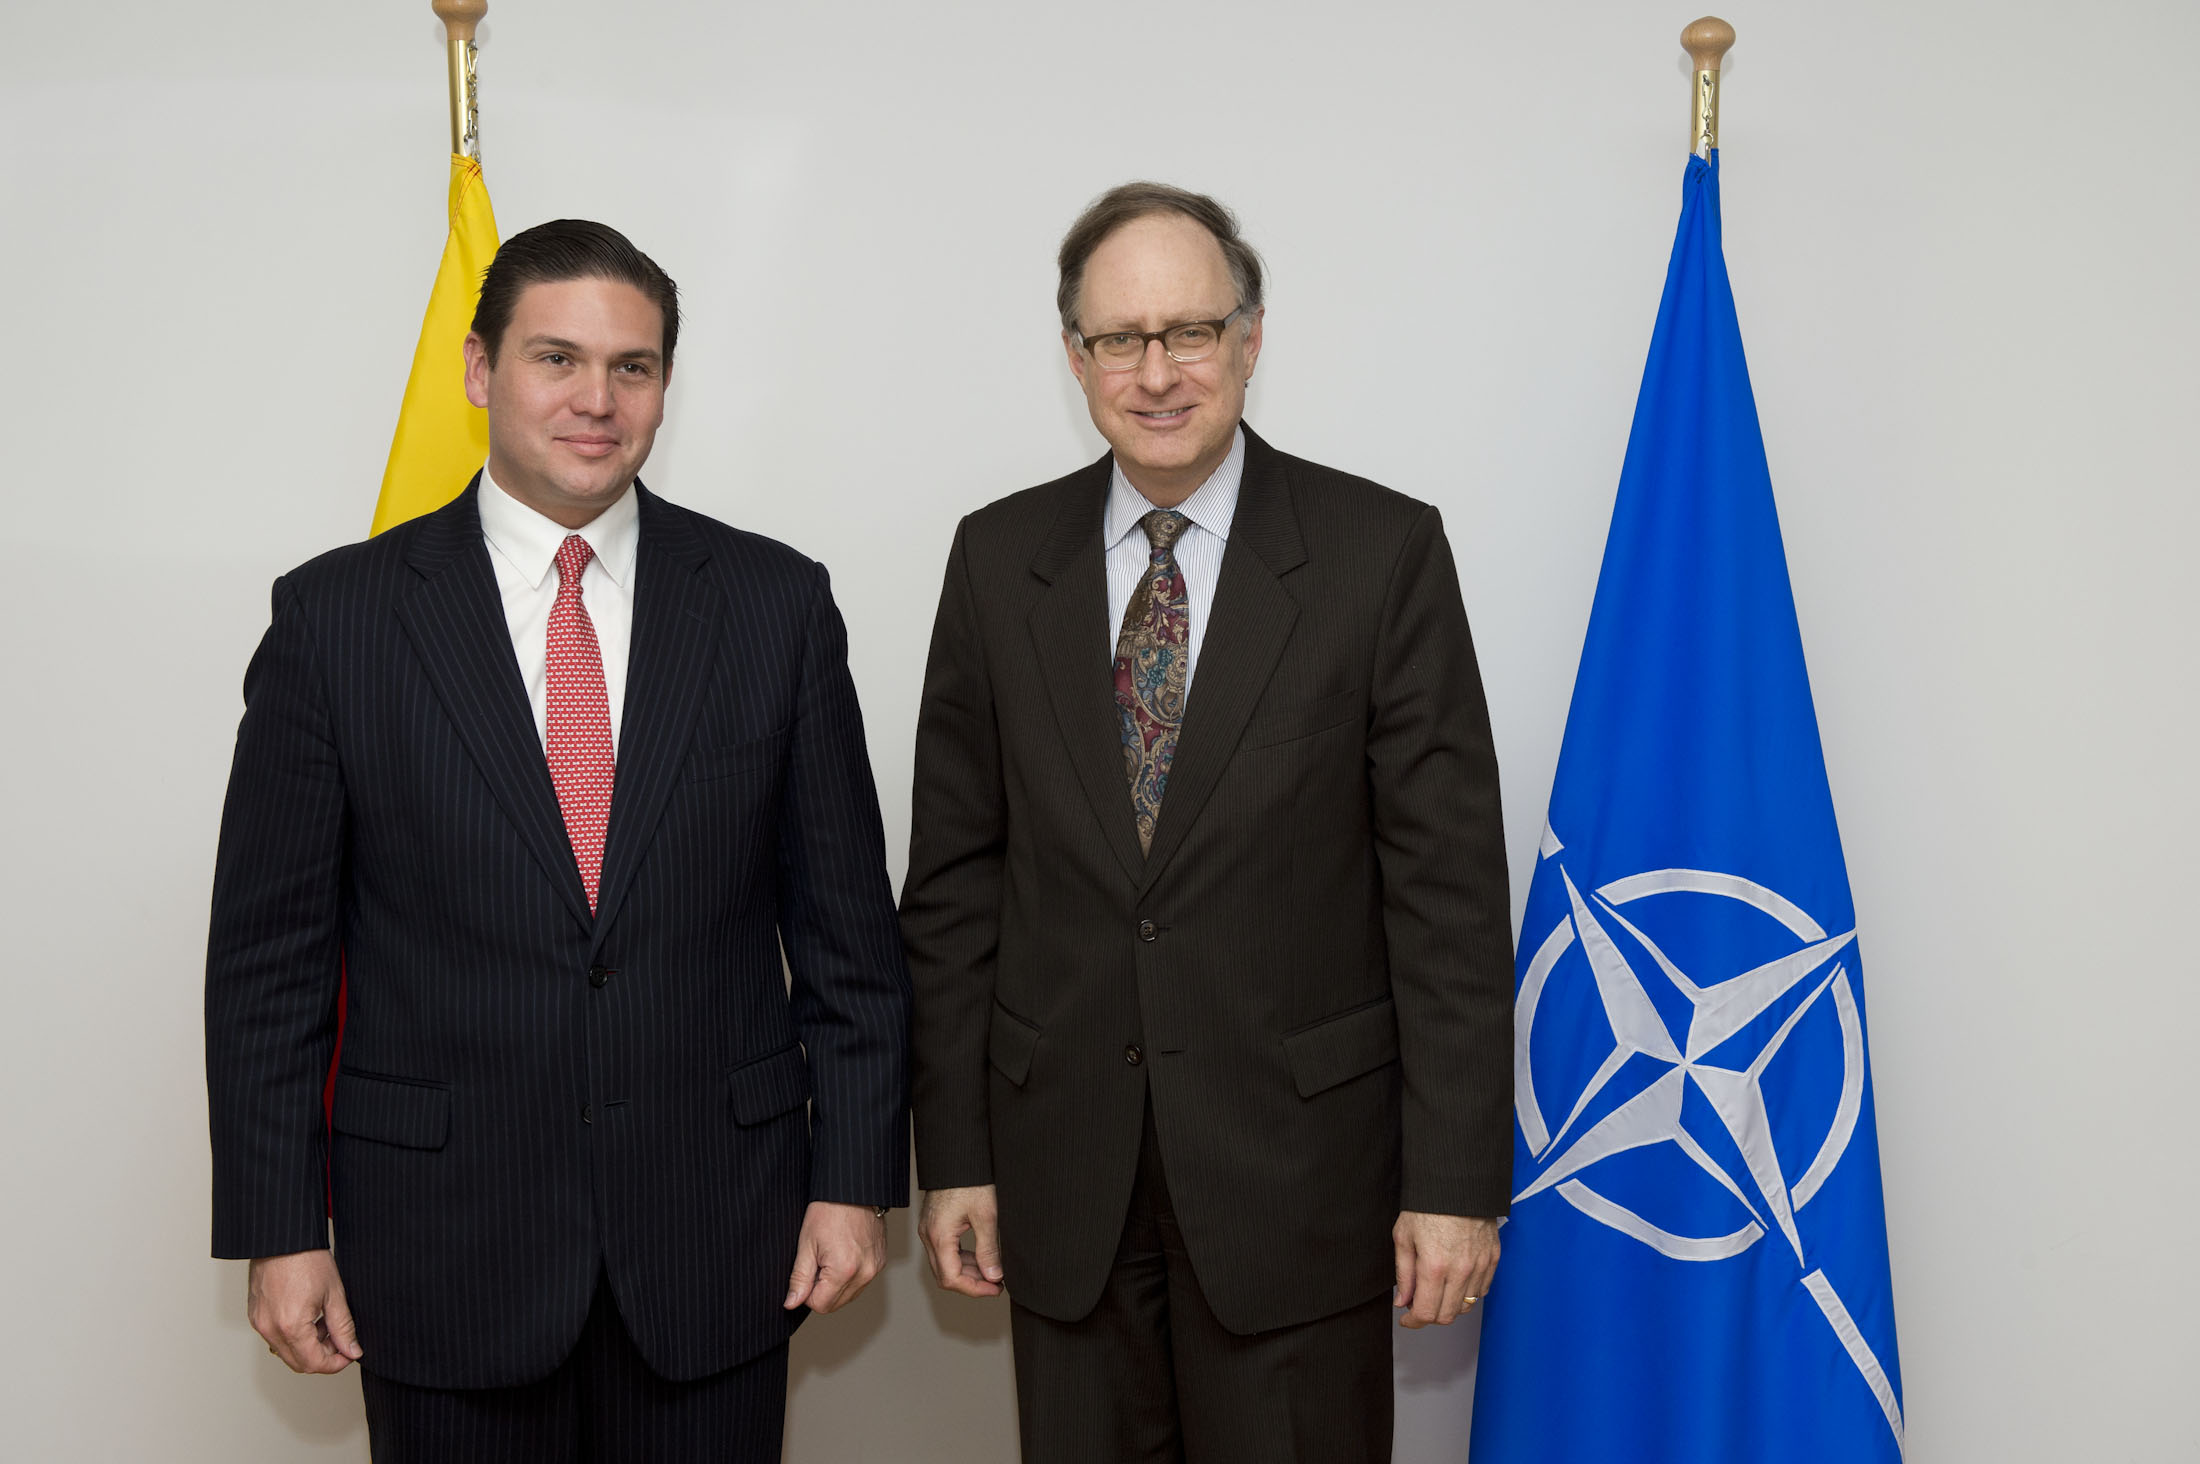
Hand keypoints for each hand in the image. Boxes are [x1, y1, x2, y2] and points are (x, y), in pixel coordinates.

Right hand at [247, 1250, 362, 1373]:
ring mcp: (259, 1324)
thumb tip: (352, 1350)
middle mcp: (270, 1329)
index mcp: (291, 1327)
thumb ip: (344, 1327)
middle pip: (298, 1363)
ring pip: (286, 1352)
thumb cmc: (306, 1258)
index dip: (336, 1363)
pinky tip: (308, 1317)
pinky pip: (275, 1338)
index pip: (314, 1364)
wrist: (282, 1238)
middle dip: (323, 1356)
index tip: (349, 1354)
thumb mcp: (334, 1294)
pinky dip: (293, 1336)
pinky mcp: (255, 1316)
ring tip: (325, 1322)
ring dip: (308, 1347)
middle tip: (340, 1338)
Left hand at [784, 1202, 887, 1313]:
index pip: (821, 1305)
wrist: (852, 1190)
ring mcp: (875, 1268)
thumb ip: (799, 1279)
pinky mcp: (880, 1262)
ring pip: (849, 1295)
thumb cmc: (829, 1211)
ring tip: (832, 1256)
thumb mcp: (806, 1244)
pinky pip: (861, 1282)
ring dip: (837, 1284)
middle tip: (819, 1261)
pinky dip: (850, 1275)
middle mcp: (864, 1273)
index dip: (808, 1293)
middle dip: (823, 1289)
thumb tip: (791, 1303)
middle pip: (836, 1304)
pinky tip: (844, 1254)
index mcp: (844, 1270)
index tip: (808, 1271)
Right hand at [919, 1185, 1003, 1296]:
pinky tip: (980, 1257)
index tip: (995, 1289)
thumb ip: (989, 1249)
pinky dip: (962, 1259)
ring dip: (967, 1272)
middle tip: (996, 1284)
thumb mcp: (986, 1216)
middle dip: (972, 1283)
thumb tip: (994, 1276)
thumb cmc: (970, 1180)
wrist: (957, 1157)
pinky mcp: (933, 1224)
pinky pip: (944, 1251)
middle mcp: (928, 1236)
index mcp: (939, 1236)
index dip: (974, 1289)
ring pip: (945, 1264)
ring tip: (992, 1272)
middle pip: (945, 1275)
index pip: (951, 1279)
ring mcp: (928, 1230)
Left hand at [1392, 1212, 1499, 1328]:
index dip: (1413, 1321)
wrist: (1458, 1182)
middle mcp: (1460, 1270)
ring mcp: (1479, 1265)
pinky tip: (1455, 1282)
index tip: (1406, 1319)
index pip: (1425, 1313)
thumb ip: (1403, 1273)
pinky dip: (1467, 1294)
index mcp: (1434, 1266)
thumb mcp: (1404, 1236)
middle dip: (1429, 1317)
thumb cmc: (1428, 1205)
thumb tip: (1403, 1300)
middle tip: (1418, 1306)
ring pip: (1466, 1306)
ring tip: (1436, 1291)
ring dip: (1449, 1306)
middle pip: (1447, 1316)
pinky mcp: (1493, 1258)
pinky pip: (1482, 1291)